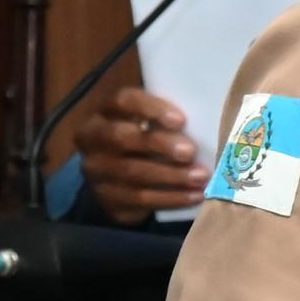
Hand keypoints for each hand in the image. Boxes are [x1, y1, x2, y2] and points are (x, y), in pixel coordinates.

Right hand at [73, 86, 206, 222]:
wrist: (123, 181)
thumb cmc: (148, 141)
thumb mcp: (154, 124)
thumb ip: (169, 119)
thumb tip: (207, 123)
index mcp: (106, 112)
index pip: (122, 101)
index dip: (151, 108)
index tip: (180, 120)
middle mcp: (93, 139)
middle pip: (123, 138)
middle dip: (160, 144)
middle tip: (190, 151)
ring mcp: (96, 171)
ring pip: (132, 173)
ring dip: (171, 176)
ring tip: (201, 177)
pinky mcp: (107, 198)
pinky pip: (139, 199)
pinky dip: (170, 198)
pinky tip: (193, 196)